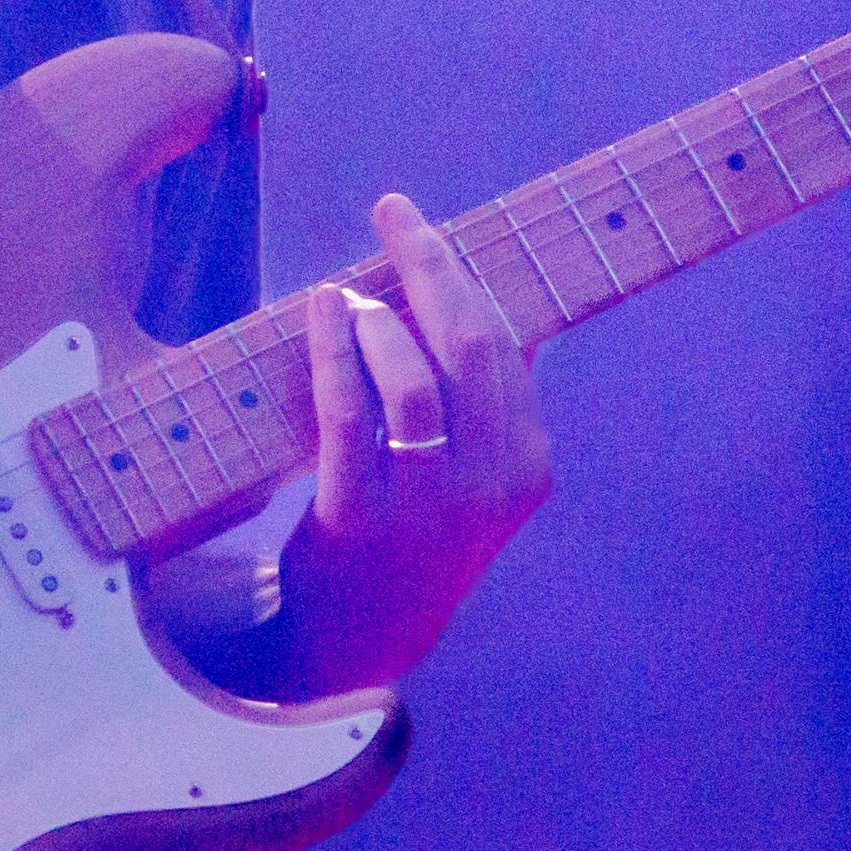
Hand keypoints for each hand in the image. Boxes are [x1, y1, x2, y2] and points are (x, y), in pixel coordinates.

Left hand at [284, 192, 552, 689]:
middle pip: (471, 348)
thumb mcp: (472, 473)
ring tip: (347, 293)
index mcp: (527, 464)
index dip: (464, 274)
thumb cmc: (412, 528)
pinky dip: (336, 352)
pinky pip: (350, 417)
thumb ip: (479, 396)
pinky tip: (322, 311)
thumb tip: (465, 287)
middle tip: (393, 211)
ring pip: (416, 382)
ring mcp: (429, 507)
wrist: (360, 638)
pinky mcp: (359, 521)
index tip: (423, 226)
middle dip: (432, 264)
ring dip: (378, 319)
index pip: (506, 345)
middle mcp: (491, 484)